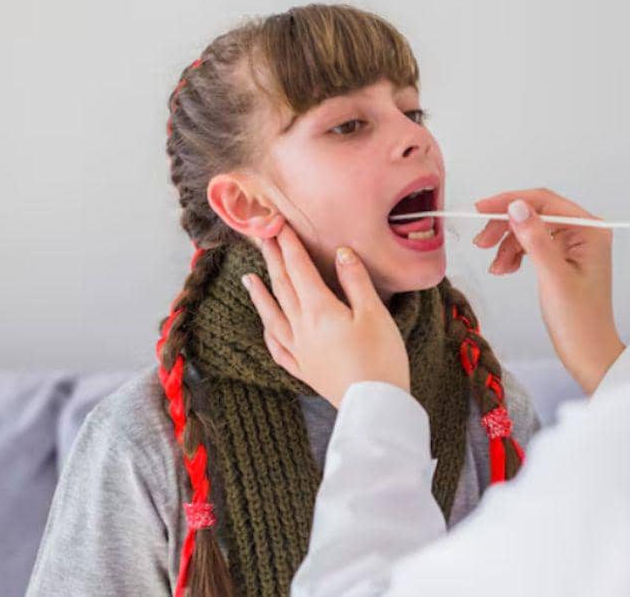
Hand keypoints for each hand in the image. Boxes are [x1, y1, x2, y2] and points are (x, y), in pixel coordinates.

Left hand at [242, 223, 409, 407]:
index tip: (279, 224)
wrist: (375, 405)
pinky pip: (278, 347)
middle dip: (273, 260)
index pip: (299, 269)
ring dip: (260, 294)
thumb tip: (341, 252)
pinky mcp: (305, 369)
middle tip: (262, 238)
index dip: (289, 245)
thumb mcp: (374, 313)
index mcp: (320, 309)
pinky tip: (266, 326)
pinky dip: (269, 332)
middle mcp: (303, 328)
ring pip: (273, 316)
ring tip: (248, 278)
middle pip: (283, 287)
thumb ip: (355, 280)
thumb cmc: (381, 357)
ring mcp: (300, 350)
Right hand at [473, 188, 624, 393]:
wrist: (589, 354)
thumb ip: (535, 239)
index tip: (481, 208)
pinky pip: (531, 245)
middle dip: (505, 226)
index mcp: (591, 231)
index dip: (510, 202)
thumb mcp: (553, 278)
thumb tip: (516, 207)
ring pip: (529, 230)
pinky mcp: (562, 258)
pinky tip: (504, 269)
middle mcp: (584, 232)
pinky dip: (514, 255)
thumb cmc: (581, 323)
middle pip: (535, 213)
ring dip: (507, 244)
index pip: (545, 202)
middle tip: (481, 242)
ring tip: (496, 267)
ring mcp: (573, 245)